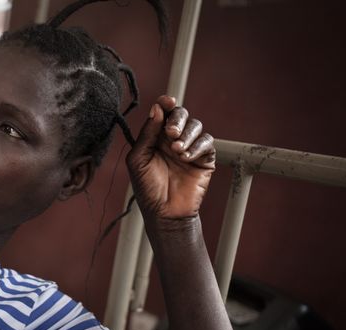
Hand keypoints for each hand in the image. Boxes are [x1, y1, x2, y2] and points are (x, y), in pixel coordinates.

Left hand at [126, 95, 215, 219]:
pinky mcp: (204, 158)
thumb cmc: (147, 188)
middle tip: (171, 132)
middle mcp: (173, 139)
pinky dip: (197, 146)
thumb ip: (147, 134)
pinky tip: (186, 158)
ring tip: (177, 151)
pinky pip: (207, 142)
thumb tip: (156, 109)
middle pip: (181, 115)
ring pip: (196, 126)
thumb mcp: (138, 159)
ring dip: (187, 134)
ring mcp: (190, 148)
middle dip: (177, 119)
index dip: (166, 103)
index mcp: (155, 137)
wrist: (164, 212)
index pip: (163, 113)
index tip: (168, 101)